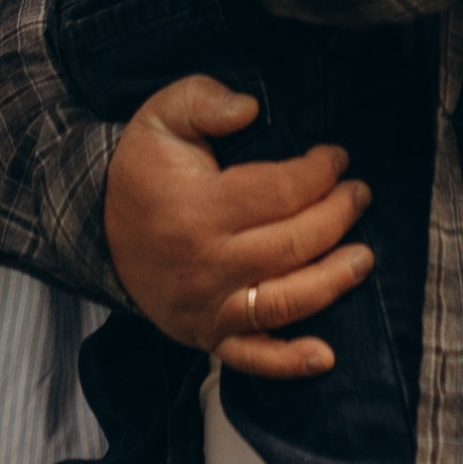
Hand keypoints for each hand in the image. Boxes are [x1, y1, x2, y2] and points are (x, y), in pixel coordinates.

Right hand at [102, 74, 373, 378]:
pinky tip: (325, 356)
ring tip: (364, 257)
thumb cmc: (144, 171)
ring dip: (333, 280)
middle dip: (338, 216)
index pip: (280, 192)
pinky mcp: (206, 335)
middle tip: (359, 195)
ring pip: (285, 301)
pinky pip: (251, 359)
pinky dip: (289, 362)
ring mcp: (207, 306)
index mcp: (198, 209)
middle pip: (293, 244)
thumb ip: (204, 100)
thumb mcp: (161, 117)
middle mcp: (206, 264)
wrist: (98, 229)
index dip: (320, 172)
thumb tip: (251, 107)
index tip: (337, 157)